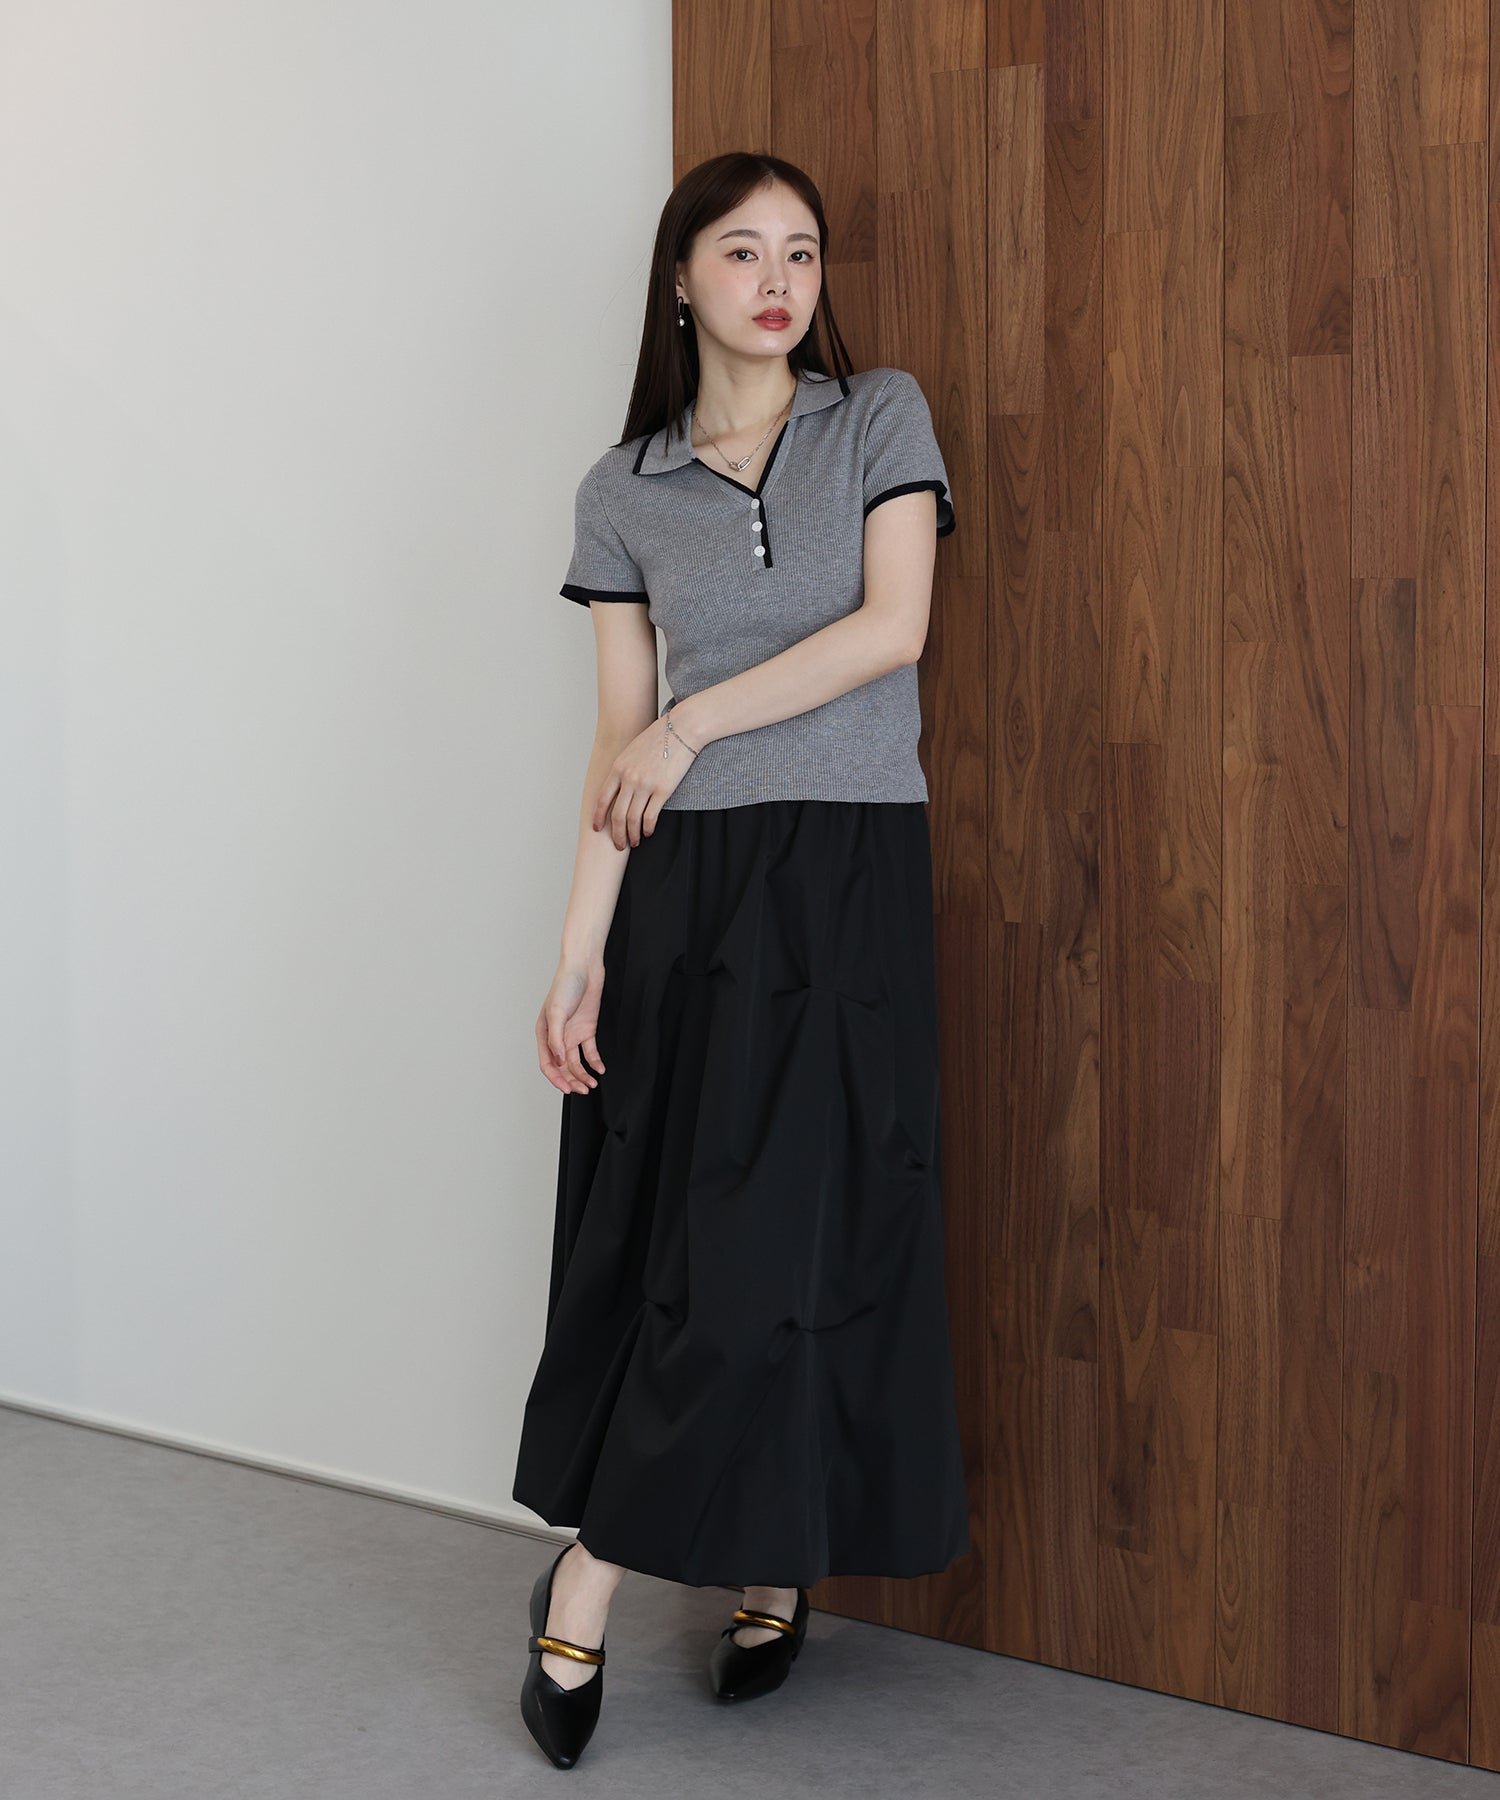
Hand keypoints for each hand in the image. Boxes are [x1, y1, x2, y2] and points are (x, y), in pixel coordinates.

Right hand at [536, 955, 605, 1094]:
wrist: (585, 967)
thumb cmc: (565, 985)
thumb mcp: (557, 1012)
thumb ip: (557, 1039)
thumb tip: (560, 1061)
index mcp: (544, 1034)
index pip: (548, 1064)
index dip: (556, 1079)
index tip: (567, 1089)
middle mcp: (558, 1037)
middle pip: (563, 1067)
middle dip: (572, 1080)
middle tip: (584, 1090)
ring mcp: (573, 1034)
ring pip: (577, 1062)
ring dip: (583, 1075)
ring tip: (592, 1084)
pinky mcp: (588, 1029)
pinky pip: (590, 1051)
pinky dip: (595, 1062)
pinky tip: (600, 1069)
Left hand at [591, 711, 695, 847]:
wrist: (681, 729)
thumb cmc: (659, 738)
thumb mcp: (632, 750)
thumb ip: (623, 769)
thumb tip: (618, 788)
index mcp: (618, 768)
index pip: (602, 799)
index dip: (598, 817)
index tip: (597, 828)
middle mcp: (628, 778)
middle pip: (617, 815)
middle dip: (616, 834)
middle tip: (619, 844)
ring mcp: (644, 785)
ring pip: (632, 819)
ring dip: (632, 835)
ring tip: (634, 842)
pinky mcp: (662, 790)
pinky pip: (650, 816)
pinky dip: (647, 828)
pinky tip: (648, 832)